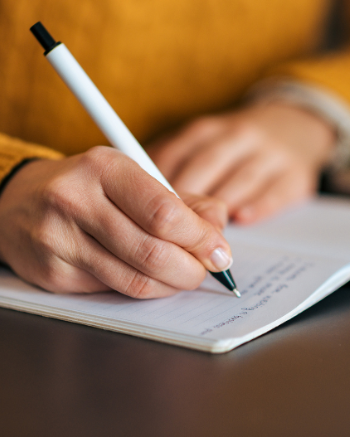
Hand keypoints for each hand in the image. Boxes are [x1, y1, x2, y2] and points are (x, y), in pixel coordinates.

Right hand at [0, 147, 231, 297]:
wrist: (18, 201)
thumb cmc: (90, 187)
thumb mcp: (135, 178)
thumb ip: (183, 201)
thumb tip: (218, 227)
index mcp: (105, 168)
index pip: (164, 212)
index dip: (200, 238)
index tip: (220, 251)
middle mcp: (77, 200)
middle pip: (153, 251)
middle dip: (192, 269)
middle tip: (206, 270)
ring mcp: (60, 240)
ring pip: (135, 280)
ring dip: (171, 284)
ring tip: (183, 275)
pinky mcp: (53, 273)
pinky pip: (114, 291)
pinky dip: (144, 289)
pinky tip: (151, 277)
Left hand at [146, 102, 334, 223]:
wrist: (294, 127)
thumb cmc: (236, 145)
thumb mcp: (205, 142)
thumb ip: (175, 163)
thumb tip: (138, 195)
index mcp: (209, 130)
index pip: (177, 154)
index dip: (159, 184)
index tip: (144, 210)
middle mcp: (238, 136)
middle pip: (207, 166)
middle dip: (187, 199)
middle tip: (170, 230)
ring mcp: (270, 154)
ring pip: (240, 179)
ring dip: (219, 207)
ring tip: (202, 234)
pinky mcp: (295, 174)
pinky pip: (275, 191)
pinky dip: (257, 206)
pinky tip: (242, 218)